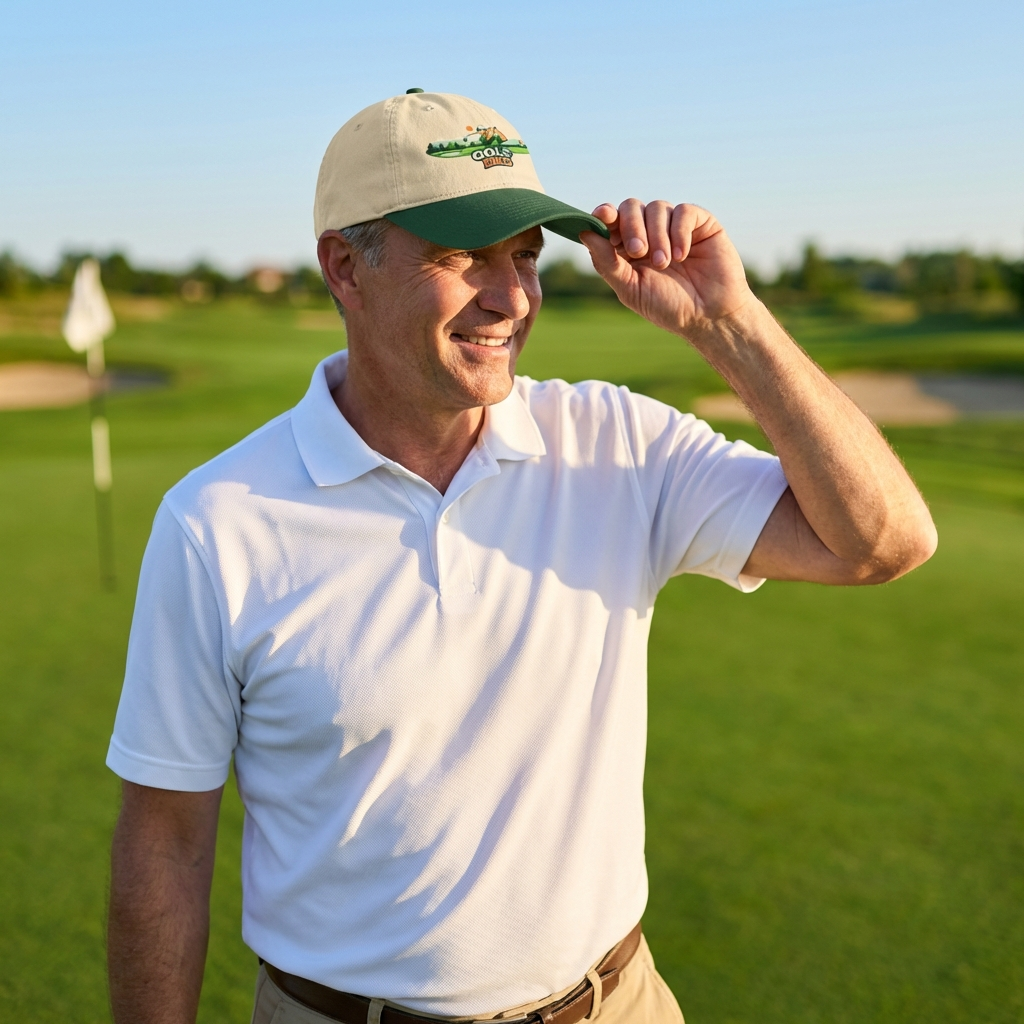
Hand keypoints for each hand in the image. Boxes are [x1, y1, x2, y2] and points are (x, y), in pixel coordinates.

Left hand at [580, 201, 753, 334]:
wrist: (709, 316)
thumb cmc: (668, 306)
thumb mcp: (630, 288)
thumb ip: (607, 262)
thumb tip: (584, 233)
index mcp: (629, 248)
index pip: (612, 221)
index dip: (605, 215)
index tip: (603, 216)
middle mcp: (650, 232)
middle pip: (631, 207)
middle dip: (631, 227)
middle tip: (638, 252)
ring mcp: (675, 226)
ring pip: (657, 207)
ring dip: (657, 236)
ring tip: (664, 263)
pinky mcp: (701, 223)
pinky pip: (683, 211)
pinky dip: (679, 232)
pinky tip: (682, 255)